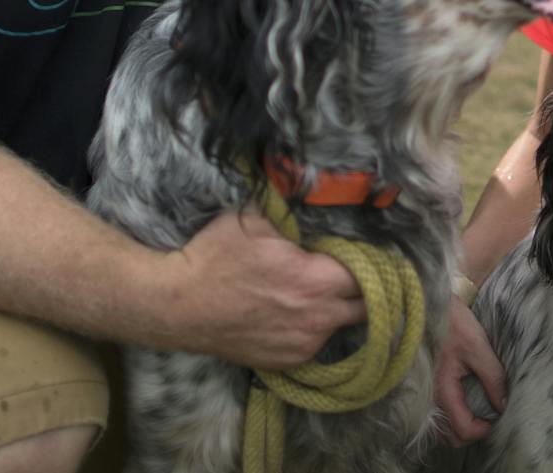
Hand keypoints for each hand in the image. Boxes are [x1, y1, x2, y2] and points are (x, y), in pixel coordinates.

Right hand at [165, 209, 364, 370]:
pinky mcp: (284, 363)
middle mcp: (316, 319)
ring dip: (339, 308)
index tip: (375, 251)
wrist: (177, 305)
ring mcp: (301, 346)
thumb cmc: (215, 256)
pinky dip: (314, 327)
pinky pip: (316, 344)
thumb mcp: (254, 217)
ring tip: (321, 289)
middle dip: (368, 289)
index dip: (375, 261)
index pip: (371, 274)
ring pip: (341, 326)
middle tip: (358, 271)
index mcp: (315, 280)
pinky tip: (297, 310)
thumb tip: (313, 190)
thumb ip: (292, 209)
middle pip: (368, 308)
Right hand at [433, 297, 507, 445]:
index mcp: (442, 389)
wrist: (431, 305)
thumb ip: (493, 378)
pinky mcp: (427, 387)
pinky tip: (465, 403)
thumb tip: (504, 405)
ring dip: (461, 427)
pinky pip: (438, 416)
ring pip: (443, 429)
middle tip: (488, 416)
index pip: (463, 429)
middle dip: (472, 433)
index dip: (483, 430)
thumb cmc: (454, 323)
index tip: (496, 416)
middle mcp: (430, 397)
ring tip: (477, 411)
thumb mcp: (478, 347)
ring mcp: (426, 394)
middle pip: (451, 437)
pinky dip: (452, 418)